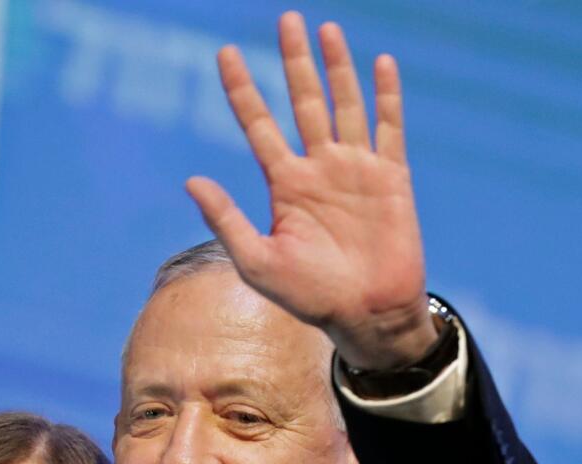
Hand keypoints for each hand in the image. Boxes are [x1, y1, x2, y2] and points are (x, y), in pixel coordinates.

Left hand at [186, 11, 435, 369]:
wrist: (365, 315)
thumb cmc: (309, 296)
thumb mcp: (257, 261)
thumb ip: (225, 218)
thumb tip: (190, 179)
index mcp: (285, 184)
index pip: (258, 125)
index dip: (241, 89)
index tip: (223, 54)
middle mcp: (319, 168)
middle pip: (303, 101)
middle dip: (293, 62)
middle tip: (285, 18)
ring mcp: (356, 169)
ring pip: (344, 104)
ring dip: (336, 67)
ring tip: (325, 29)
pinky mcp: (391, 177)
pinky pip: (389, 128)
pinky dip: (386, 96)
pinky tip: (380, 62)